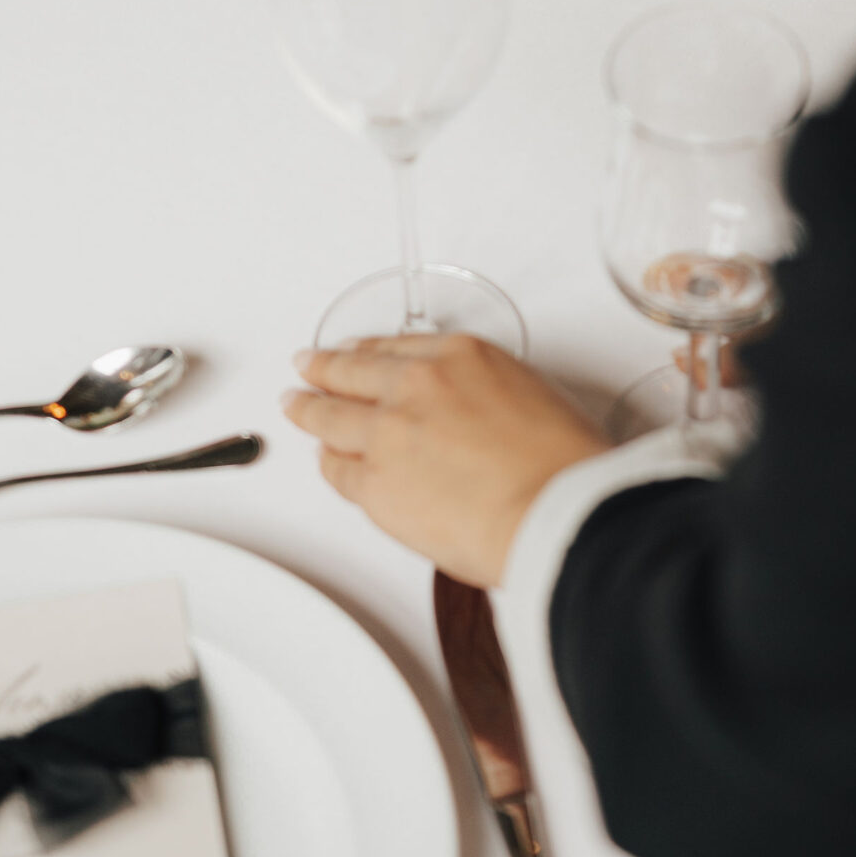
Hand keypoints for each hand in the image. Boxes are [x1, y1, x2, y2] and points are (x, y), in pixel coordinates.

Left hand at [283, 334, 607, 587]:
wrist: (554, 511)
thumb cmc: (559, 463)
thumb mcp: (528, 393)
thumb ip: (479, 392)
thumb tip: (460, 411)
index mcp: (459, 354)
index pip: (397, 345)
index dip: (369, 350)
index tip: (357, 350)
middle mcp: (416, 384)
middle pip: (352, 370)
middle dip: (324, 367)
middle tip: (307, 365)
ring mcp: (389, 432)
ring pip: (330, 415)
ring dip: (308, 409)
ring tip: (296, 405)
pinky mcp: (373, 483)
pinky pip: (338, 470)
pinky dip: (330, 462)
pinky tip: (327, 459)